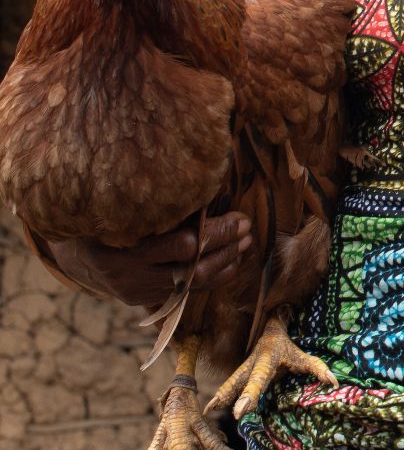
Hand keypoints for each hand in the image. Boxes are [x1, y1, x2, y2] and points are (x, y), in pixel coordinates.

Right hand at [40, 213, 251, 309]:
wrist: (74, 253)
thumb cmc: (108, 218)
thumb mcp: (126, 207)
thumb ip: (162, 204)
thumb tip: (212, 185)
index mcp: (124, 244)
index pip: (183, 245)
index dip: (217, 232)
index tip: (240, 216)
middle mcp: (129, 273)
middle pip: (191, 264)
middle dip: (225, 246)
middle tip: (247, 228)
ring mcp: (135, 289)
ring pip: (191, 283)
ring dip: (224, 263)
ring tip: (246, 244)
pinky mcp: (140, 300)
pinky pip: (183, 292)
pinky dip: (211, 278)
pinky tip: (231, 264)